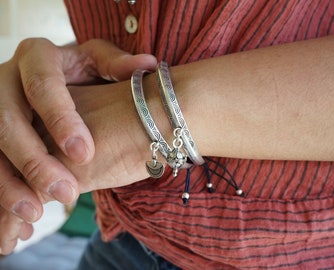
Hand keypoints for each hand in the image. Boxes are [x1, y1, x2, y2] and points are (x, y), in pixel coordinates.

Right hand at [0, 38, 155, 253]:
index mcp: (35, 57)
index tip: (84, 154)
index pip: (42, 85)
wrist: (56, 81)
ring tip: (34, 215)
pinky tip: (16, 225)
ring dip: (10, 186)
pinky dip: (3, 196)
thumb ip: (117, 65)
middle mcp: (6, 81)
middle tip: (65, 194)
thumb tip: (149, 65)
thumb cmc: (82, 71)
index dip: (60, 119)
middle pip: (7, 122)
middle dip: (34, 161)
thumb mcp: (97, 62)